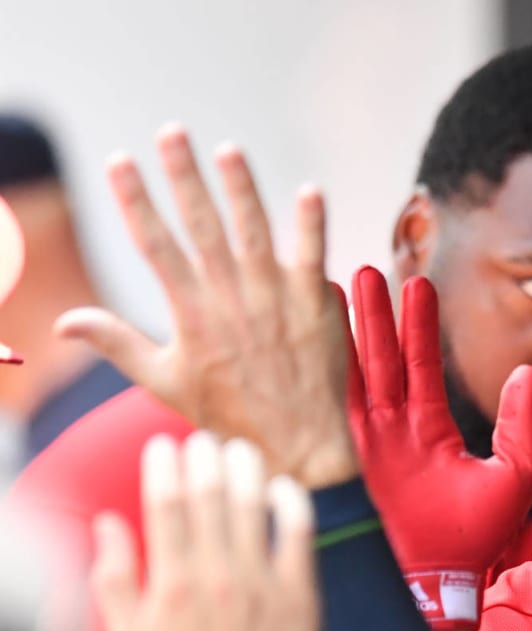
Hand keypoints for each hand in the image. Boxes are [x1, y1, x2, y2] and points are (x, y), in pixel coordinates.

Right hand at [56, 126, 356, 486]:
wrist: (298, 445)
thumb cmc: (229, 414)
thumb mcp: (164, 382)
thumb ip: (117, 344)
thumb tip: (63, 324)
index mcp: (190, 315)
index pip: (154, 245)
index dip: (135, 201)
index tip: (119, 161)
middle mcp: (230, 301)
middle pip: (202, 227)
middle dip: (184, 177)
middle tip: (171, 132)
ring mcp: (275, 300)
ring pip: (254, 232)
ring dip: (242, 189)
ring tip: (227, 150)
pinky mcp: (316, 305)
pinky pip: (314, 256)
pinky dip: (312, 224)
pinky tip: (309, 188)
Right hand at [91, 432, 317, 630]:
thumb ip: (114, 579)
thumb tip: (107, 523)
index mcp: (172, 585)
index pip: (165, 506)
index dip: (163, 466)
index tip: (162, 445)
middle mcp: (217, 577)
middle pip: (210, 496)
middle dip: (203, 457)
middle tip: (203, 439)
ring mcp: (262, 584)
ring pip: (254, 505)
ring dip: (245, 468)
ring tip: (239, 449)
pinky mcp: (300, 594)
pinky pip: (300, 533)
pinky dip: (291, 502)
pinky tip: (282, 485)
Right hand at [346, 267, 531, 630]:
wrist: (440, 586)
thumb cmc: (477, 538)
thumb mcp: (513, 474)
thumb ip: (520, 424)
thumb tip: (529, 374)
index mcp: (430, 429)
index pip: (422, 365)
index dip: (418, 325)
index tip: (416, 283)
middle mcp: (393, 431)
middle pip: (380, 360)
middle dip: (373, 316)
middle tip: (364, 268)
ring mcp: (365, 446)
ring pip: (352, 379)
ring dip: (344, 336)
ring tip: (337, 287)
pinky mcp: (346, 464)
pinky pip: (331, 414)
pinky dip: (321, 379)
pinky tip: (310, 343)